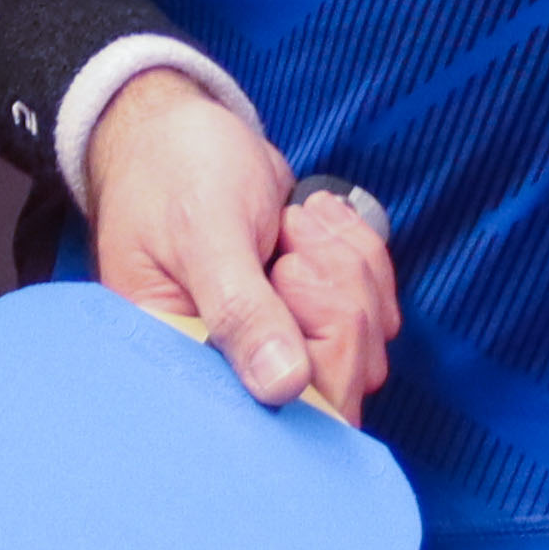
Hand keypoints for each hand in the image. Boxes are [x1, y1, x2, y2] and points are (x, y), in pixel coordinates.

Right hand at [82, 71, 401, 414]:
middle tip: (289, 239)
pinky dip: (359, 256)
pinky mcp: (314, 317)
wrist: (184, 128)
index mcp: (185, 363)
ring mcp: (282, 345)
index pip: (271, 421)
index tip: (288, 280)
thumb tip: (283, 389)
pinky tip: (313, 221)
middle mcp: (234, 372)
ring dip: (346, 268)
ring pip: (365, 344)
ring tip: (293, 224)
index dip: (312, 365)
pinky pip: (376, 311)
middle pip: (337, 383)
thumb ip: (241, 309)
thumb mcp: (205, 232)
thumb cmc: (172, 171)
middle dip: (333, 295)